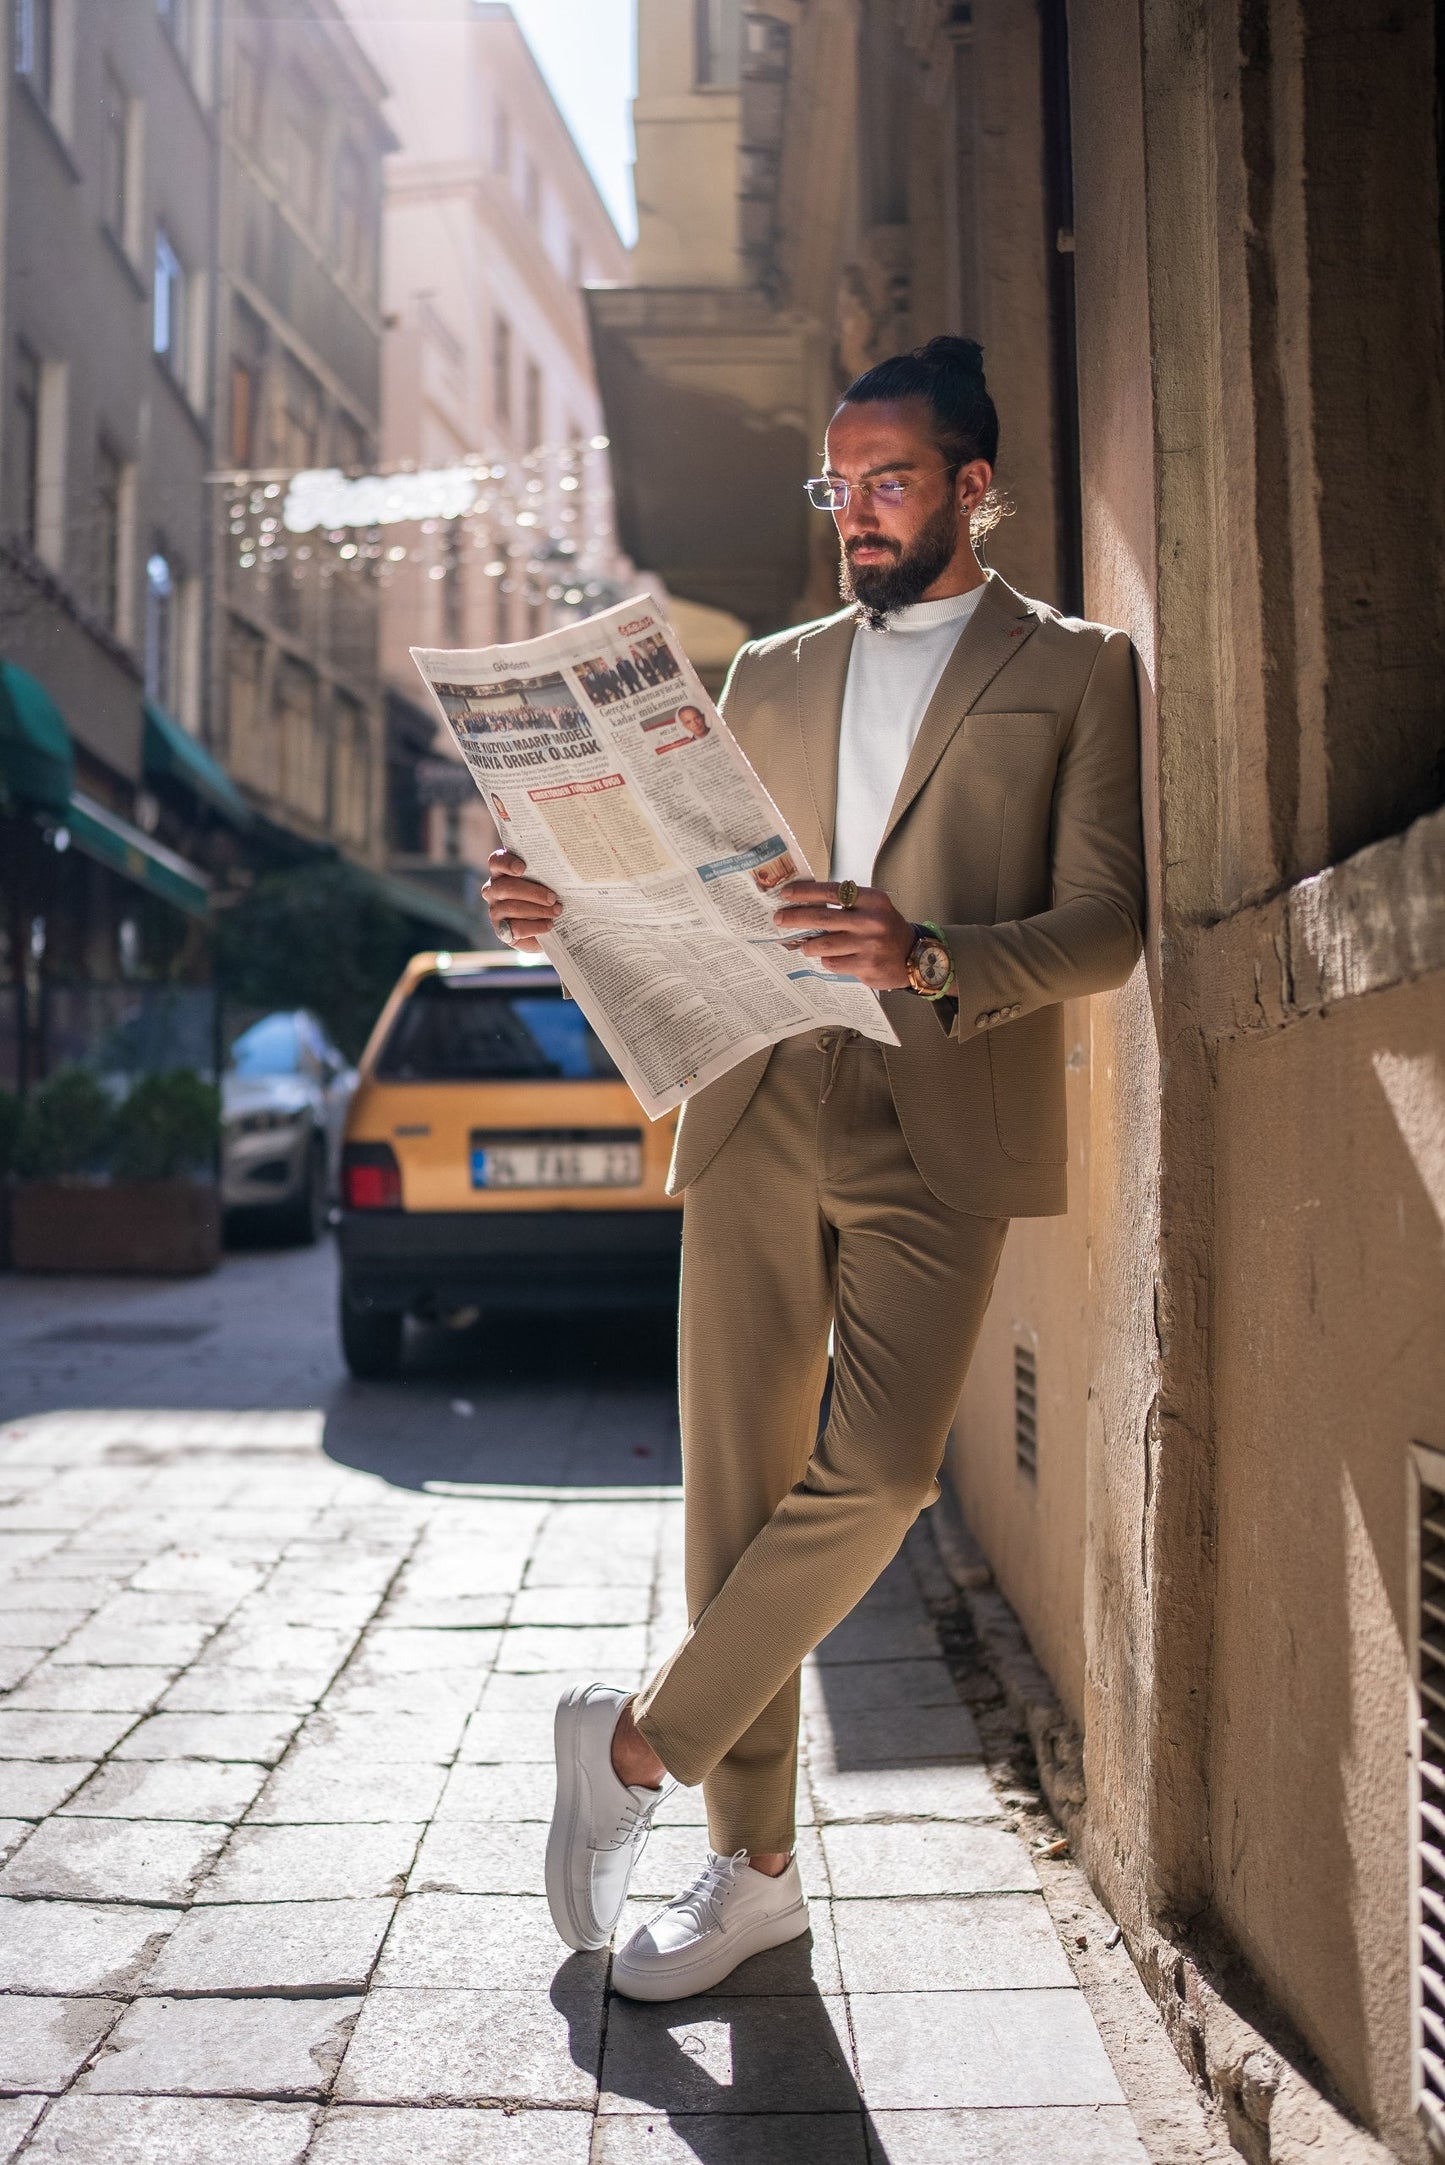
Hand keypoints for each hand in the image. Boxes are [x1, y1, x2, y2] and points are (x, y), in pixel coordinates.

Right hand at [482, 850, 560, 952]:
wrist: (551, 926)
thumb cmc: (548, 895)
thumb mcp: (549, 881)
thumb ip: (548, 872)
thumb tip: (563, 868)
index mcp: (502, 872)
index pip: (496, 861)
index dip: (507, 863)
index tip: (522, 868)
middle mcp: (494, 890)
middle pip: (506, 887)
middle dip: (533, 892)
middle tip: (553, 898)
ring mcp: (495, 910)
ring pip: (511, 907)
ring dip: (538, 910)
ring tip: (556, 911)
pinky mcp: (502, 930)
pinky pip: (515, 928)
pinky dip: (535, 926)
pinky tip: (549, 924)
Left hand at [771, 880, 914, 990]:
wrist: (915, 957)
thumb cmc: (887, 928)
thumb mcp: (873, 907)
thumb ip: (846, 903)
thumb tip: (806, 902)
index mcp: (872, 900)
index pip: (831, 892)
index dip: (805, 892)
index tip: (786, 893)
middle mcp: (871, 921)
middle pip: (823, 919)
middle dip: (795, 918)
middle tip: (779, 919)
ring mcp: (869, 946)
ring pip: (824, 945)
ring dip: (809, 945)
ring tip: (804, 945)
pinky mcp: (866, 967)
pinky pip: (833, 963)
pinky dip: (826, 960)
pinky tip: (829, 957)